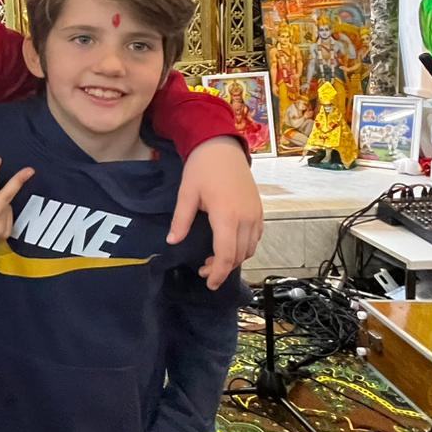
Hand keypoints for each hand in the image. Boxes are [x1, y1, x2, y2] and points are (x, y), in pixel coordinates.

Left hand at [168, 136, 262, 288]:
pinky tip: (229, 245)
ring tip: (214, 259)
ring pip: (250, 248)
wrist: (223, 147)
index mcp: (227, 215)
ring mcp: (256, 214)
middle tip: (204, 271)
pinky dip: (244, 247)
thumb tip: (172, 242)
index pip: (226, 255)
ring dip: (234, 259)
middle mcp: (246, 218)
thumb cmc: (202, 168)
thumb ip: (181, 220)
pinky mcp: (259, 210)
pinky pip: (256, 237)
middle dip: (223, 268)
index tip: (210, 284)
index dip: (218, 273)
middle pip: (239, 255)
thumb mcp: (187, 193)